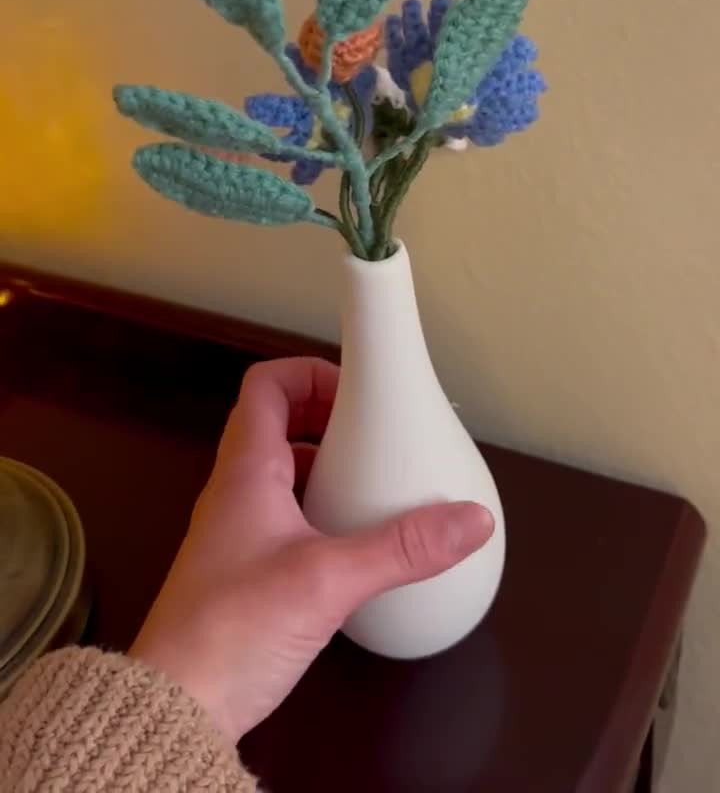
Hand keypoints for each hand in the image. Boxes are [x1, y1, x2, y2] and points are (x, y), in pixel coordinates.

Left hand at [129, 357, 494, 742]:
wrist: (174, 706)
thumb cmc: (234, 628)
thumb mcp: (330, 580)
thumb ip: (403, 549)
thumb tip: (471, 520)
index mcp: (245, 471)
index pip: (265, 386)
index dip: (310, 373)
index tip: (358, 391)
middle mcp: (234, 493)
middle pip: (276, 426)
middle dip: (328, 420)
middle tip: (375, 437)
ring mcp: (235, 535)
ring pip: (280, 475)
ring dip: (324, 469)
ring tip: (372, 486)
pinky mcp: (242, 575)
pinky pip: (283, 520)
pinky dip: (318, 515)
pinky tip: (353, 546)